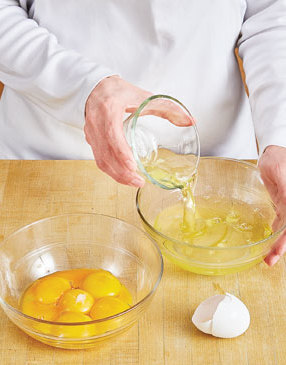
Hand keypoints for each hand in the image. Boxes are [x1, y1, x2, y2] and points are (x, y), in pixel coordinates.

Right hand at [85, 76, 192, 186]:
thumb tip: (190, 121)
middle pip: (106, 154)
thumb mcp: (143, 96)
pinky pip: (99, 160)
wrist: (94, 88)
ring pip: (101, 160)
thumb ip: (167, 108)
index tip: (133, 166)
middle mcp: (96, 124)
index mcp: (109, 111)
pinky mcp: (90, 141)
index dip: (122, 153)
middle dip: (122, 171)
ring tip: (134, 182)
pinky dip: (112, 171)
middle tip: (139, 181)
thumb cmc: (117, 91)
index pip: (112, 135)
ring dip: (117, 175)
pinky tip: (124, 176)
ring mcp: (91, 134)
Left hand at [259, 145, 285, 265]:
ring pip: (285, 230)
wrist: (274, 151)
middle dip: (282, 246)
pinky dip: (276, 234)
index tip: (277, 251)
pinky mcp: (283, 205)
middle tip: (270, 261)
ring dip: (279, 244)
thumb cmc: (280, 159)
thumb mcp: (281, 173)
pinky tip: (270, 244)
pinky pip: (281, 223)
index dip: (284, 240)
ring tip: (269, 259)